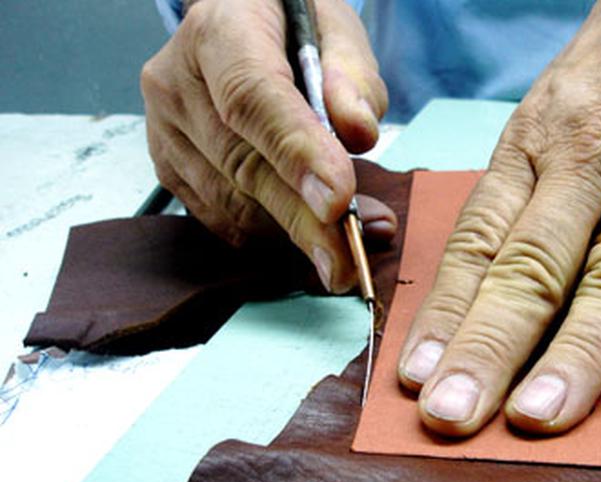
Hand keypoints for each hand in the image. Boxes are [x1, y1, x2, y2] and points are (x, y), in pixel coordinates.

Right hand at [141, 0, 393, 291]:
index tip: (338, 201)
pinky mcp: (170, 169)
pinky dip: (271, 236)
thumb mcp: (333, 26)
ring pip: (231, 202)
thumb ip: (352, 73)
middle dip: (303, 219)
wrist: (238, 24)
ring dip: (294, 234)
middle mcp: (176, 82)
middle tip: (351, 259)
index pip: (252, 98)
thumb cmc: (291, 24)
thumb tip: (358, 132)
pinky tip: (312, 232)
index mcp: (217, 30)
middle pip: (242, 164)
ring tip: (351, 243)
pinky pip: (222, 219)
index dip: (296, 154)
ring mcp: (164, 130)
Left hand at [397, 0, 600, 435]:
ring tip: (543, 419)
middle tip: (451, 417)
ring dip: (579, 353)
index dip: (444, 314)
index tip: (415, 380)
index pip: (479, 241)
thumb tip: (487, 294)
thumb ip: (530, 196)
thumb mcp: (555, 111)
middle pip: (534, 264)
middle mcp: (591, 155)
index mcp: (534, 144)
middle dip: (489, 346)